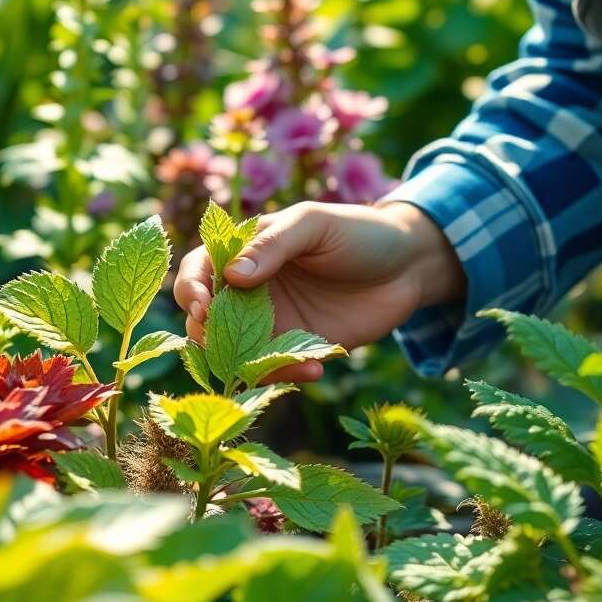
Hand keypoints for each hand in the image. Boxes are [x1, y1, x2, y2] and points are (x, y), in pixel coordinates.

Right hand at [173, 201, 465, 382]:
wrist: (410, 265)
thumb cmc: (358, 231)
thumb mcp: (314, 225)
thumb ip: (273, 244)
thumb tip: (231, 275)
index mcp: (245, 252)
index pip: (198, 271)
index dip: (192, 290)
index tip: (204, 307)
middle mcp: (248, 290)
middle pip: (205, 320)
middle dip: (209, 338)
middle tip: (232, 349)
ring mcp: (271, 323)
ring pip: (235, 353)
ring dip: (248, 366)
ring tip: (289, 364)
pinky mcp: (297, 350)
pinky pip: (275, 371)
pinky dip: (286, 376)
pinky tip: (315, 370)